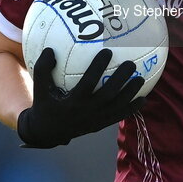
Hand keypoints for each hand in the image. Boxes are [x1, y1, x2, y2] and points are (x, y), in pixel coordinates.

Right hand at [17, 47, 145, 147]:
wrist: (48, 132)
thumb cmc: (44, 104)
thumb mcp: (39, 87)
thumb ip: (43, 68)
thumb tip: (50, 49)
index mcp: (72, 102)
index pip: (88, 83)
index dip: (98, 68)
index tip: (108, 52)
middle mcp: (86, 112)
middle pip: (108, 95)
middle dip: (121, 79)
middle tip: (131, 64)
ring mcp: (95, 120)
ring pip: (117, 107)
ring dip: (130, 93)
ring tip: (141, 78)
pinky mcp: (100, 125)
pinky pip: (118, 117)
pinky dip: (132, 109)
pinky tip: (144, 99)